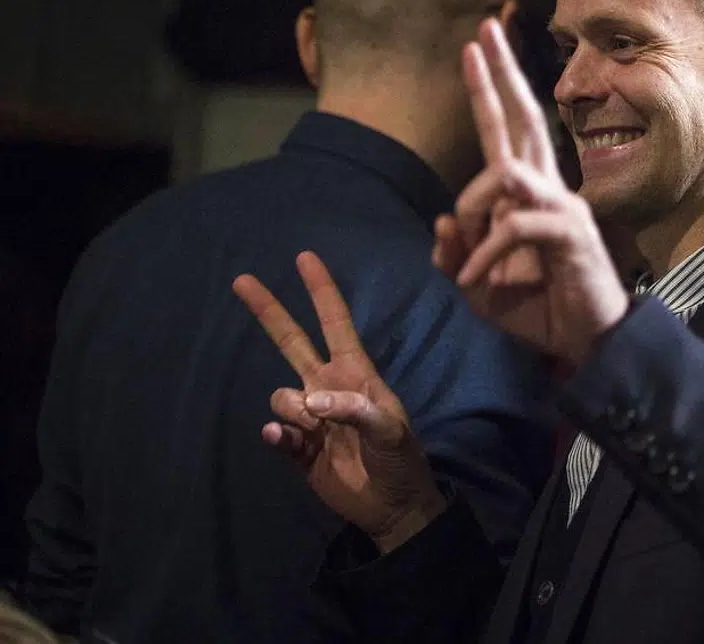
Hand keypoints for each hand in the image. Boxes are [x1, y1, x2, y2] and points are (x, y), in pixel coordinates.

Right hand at [234, 251, 445, 552]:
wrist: (393, 507)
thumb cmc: (400, 460)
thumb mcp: (390, 430)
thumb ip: (355, 410)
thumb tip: (311, 400)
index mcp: (355, 374)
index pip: (335, 323)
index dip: (321, 291)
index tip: (304, 257)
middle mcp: (328, 388)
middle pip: (292, 341)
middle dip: (269, 311)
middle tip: (241, 280)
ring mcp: (311, 418)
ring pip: (280, 395)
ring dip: (290, 409)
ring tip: (316, 431)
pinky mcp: (298, 449)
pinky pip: (275, 433)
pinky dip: (276, 435)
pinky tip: (285, 441)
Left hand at [433, 19, 629, 365]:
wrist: (589, 345)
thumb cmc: (540, 310)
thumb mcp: (477, 287)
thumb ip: (456, 255)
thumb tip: (441, 224)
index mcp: (526, 196)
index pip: (504, 131)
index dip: (489, 89)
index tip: (474, 44)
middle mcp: (547, 189)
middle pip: (524, 119)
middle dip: (500, 76)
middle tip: (484, 30)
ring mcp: (562, 206)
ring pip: (505, 171)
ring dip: (473, 208)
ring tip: (468, 258)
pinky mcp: (569, 232)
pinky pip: (513, 224)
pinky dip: (485, 254)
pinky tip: (476, 280)